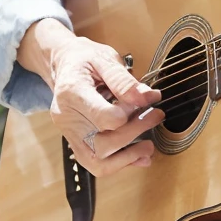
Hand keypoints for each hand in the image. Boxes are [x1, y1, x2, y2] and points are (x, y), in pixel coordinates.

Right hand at [18, 19, 163, 176]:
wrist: (64, 64)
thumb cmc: (84, 59)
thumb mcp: (105, 58)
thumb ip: (124, 80)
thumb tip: (147, 97)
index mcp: (72, 92)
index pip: (102, 117)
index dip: (129, 114)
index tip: (147, 101)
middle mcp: (67, 117)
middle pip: (101, 143)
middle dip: (134, 133)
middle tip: (155, 116)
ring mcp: (69, 133)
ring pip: (96, 161)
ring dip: (127, 157)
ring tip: (149, 146)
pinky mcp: (75, 142)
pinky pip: (94, 162)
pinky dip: (119, 163)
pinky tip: (138, 156)